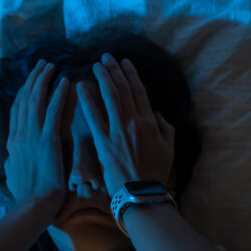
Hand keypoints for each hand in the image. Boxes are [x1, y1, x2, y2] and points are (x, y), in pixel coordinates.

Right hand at [4, 60, 69, 216]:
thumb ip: (13, 161)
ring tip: (51, 67)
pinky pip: (52, 112)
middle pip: (24, 99)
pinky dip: (58, 95)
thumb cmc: (28, 196)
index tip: (31, 79)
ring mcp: (31, 137)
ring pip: (35, 101)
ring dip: (43, 80)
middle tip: (43, 64)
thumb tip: (10, 158)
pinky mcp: (47, 142)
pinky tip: (65, 82)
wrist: (34, 206)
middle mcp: (19, 135)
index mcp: (12, 143)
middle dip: (33, 79)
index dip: (24, 92)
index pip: (16, 110)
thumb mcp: (13, 175)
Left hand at [76, 53, 174, 196]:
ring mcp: (118, 131)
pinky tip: (80, 87)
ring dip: (102, 79)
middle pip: (123, 90)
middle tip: (106, 57)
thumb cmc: (156, 173)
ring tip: (96, 65)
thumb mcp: (169, 149)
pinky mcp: (104, 142)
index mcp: (150, 123)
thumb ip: (165, 127)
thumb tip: (156, 112)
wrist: (141, 193)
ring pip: (110, 98)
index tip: (125, 62)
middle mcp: (134, 122)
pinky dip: (87, 100)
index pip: (139, 92)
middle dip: (115, 71)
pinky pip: (94, 117)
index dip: (131, 75)